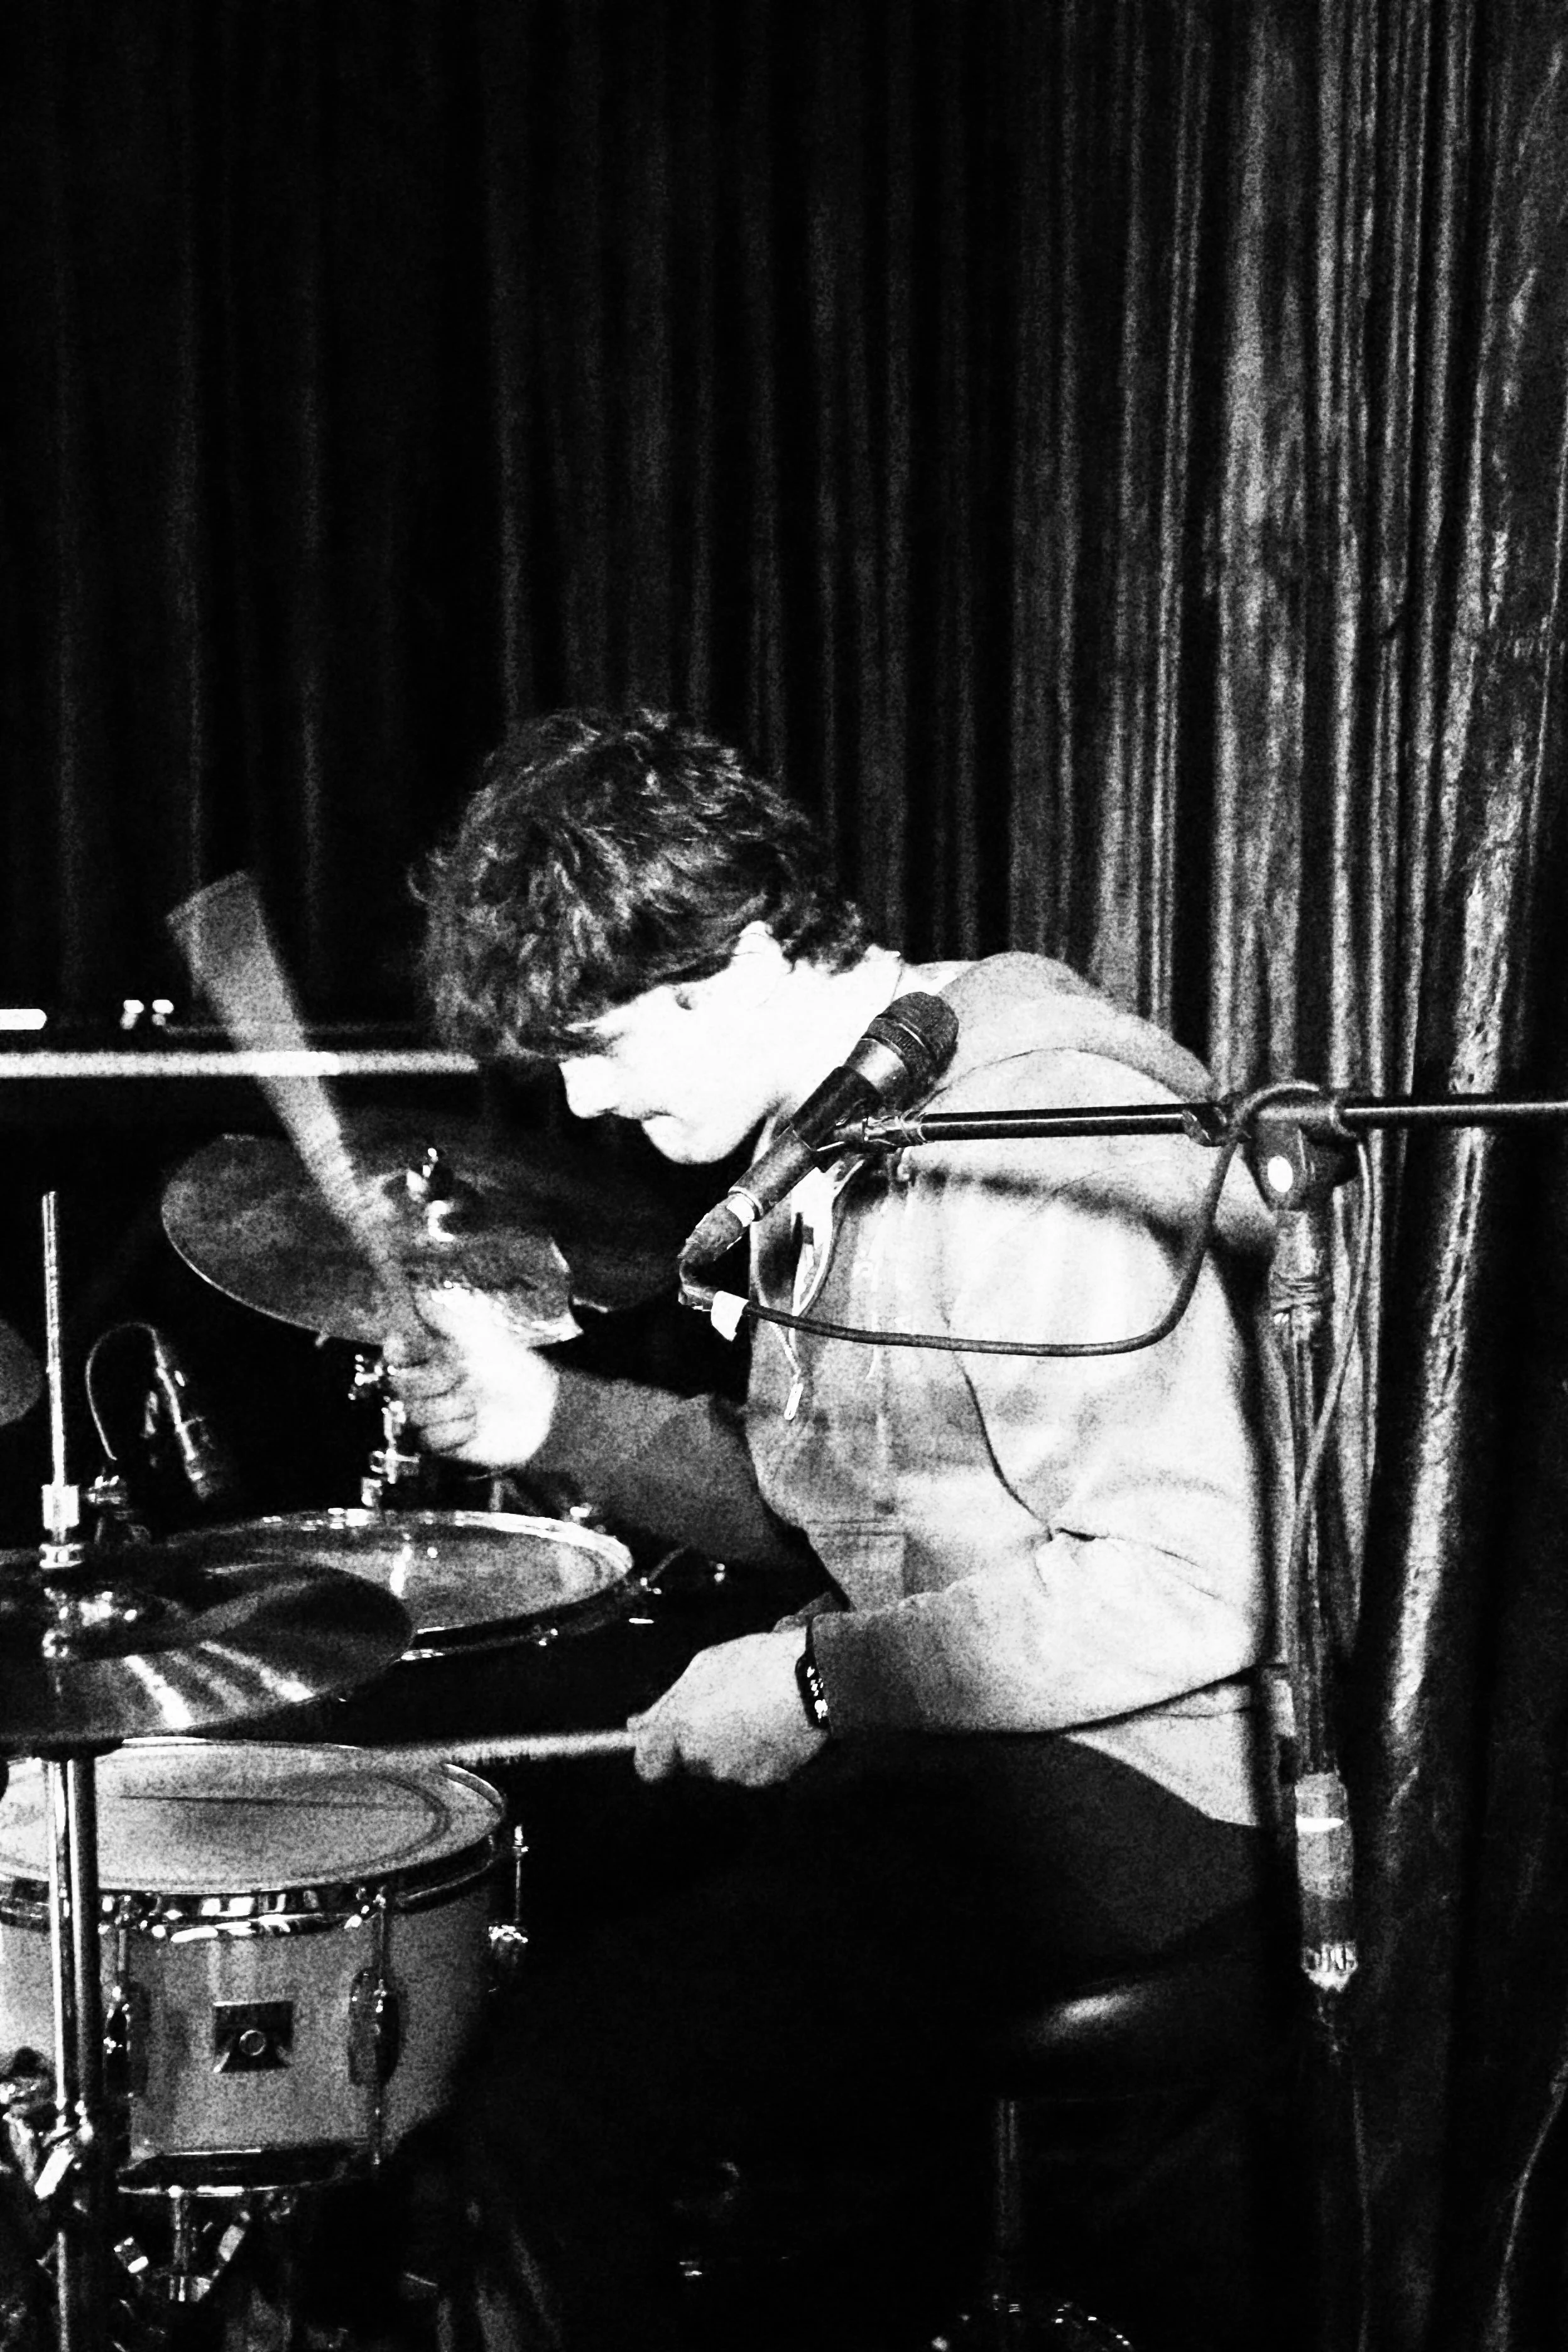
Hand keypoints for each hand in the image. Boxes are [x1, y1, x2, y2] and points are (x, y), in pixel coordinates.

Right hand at [382, 1289, 559, 1465]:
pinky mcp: (442, 1443)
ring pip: (414, 1414)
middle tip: (463, 1375)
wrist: (539, 1408)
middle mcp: (427, 1386)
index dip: (400, 1352)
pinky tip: (475, 1425)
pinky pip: (429, 1440)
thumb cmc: (514, 1368)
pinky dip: (456, 1432)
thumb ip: (448, 1319)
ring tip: (475, 1404)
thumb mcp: (484, 1338)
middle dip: (432, 1380)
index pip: (397, 1354)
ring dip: (449, 1407)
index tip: (413, 1347)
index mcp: (433, 1358)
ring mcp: (433, 1415)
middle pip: (400, 1386)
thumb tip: (418, 1295)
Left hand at [628, 1630, 826, 1787]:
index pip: (648, 1765)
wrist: (815, 1681)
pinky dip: (759, 1752)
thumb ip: (666, 1703)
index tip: (659, 1736)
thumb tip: (636, 1726)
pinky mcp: (767, 1779)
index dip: (651, 1753)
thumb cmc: (755, 1663)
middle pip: (690, 1758)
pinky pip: (753, 1767)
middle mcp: (703, 1759)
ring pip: (722, 1763)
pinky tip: (774, 1724)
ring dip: (730, 1744)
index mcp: (680, 1729)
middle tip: (723, 1705)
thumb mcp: (704, 1666)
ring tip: (755, 1709)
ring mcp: (736, 1773)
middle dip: (699, 1738)